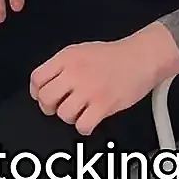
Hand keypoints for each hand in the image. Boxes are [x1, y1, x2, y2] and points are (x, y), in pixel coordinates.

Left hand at [29, 24, 178, 135]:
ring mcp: (89, 89)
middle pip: (46, 98)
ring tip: (80, 111)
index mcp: (67, 57)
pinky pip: (82, 126)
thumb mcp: (80, 51)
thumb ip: (61, 66)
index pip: (37, 78)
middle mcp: (75, 73)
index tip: (42, 96)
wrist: (141, 57)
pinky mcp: (104, 105)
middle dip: (50, 107)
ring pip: (63, 115)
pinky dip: (84, 127)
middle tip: (59, 106)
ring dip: (70, 117)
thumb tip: (44, 84)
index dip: (37, 92)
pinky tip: (90, 119)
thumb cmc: (114, 56)